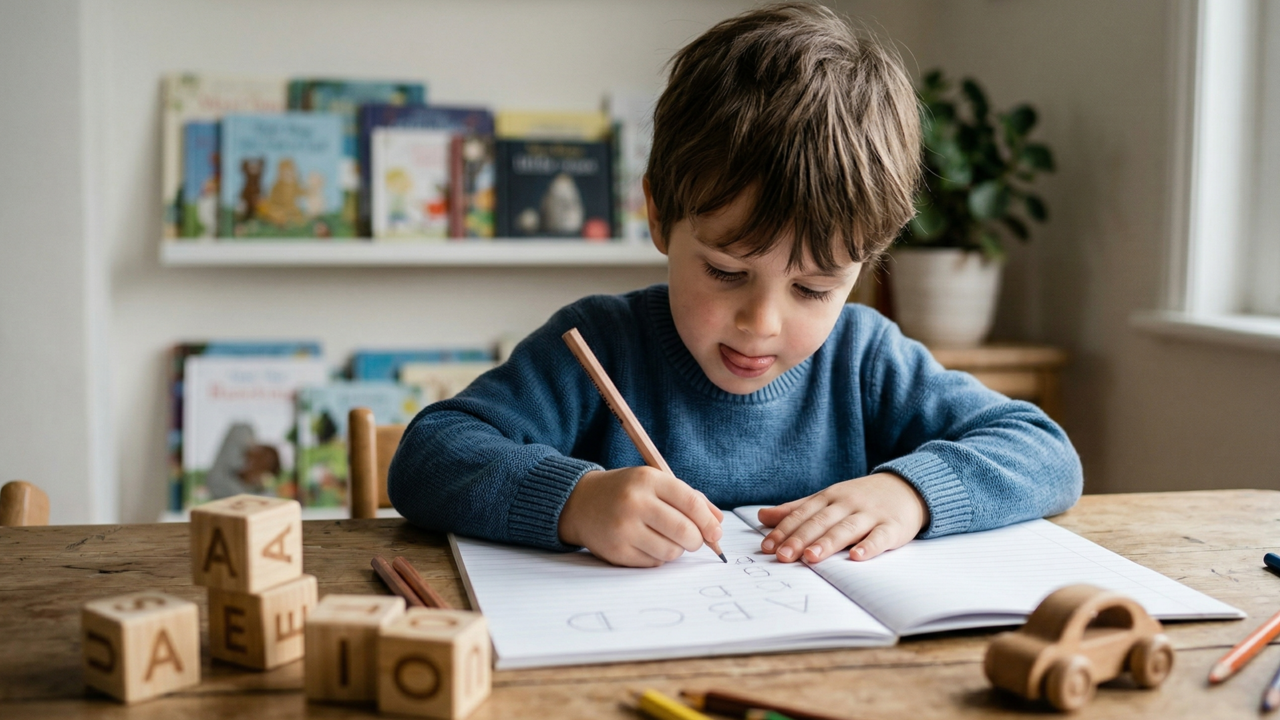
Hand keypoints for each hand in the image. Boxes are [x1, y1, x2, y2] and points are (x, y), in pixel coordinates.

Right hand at [558, 466, 723, 566]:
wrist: (580, 503)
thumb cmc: (626, 492)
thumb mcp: (655, 483)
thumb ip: (689, 498)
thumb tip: (718, 522)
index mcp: (648, 479)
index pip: (691, 503)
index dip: (709, 522)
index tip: (716, 533)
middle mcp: (635, 502)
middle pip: (685, 531)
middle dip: (697, 540)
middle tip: (694, 541)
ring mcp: (624, 528)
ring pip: (671, 552)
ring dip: (677, 550)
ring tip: (666, 539)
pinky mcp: (617, 551)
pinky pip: (653, 563)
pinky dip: (658, 558)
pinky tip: (647, 544)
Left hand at [757, 473, 928, 562]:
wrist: (907, 488)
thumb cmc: (860, 498)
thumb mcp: (827, 499)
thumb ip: (796, 509)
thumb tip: (762, 516)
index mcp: (829, 497)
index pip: (802, 513)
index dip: (784, 530)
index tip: (767, 546)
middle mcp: (847, 504)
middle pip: (821, 521)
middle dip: (800, 538)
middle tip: (782, 555)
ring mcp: (870, 514)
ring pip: (846, 529)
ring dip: (828, 543)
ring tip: (811, 557)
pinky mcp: (893, 526)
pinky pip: (880, 537)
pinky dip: (869, 546)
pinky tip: (857, 557)